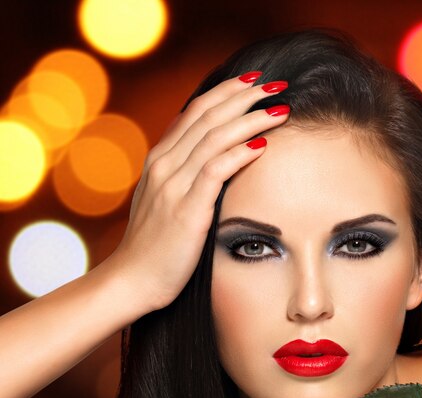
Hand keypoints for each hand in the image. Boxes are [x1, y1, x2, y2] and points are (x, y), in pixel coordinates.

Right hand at [105, 74, 289, 311]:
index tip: (254, 83)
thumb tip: (206, 154)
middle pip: (207, 116)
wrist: (133, 280)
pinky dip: (239, 154)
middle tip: (276, 85)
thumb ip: (181, 175)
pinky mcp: (186, 210)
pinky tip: (262, 144)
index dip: (226, 93)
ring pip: (214, 137)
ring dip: (250, 120)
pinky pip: (215, 171)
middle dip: (244, 96)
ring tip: (280, 110)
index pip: (195, 112)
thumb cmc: (154, 246)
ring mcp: (173, 186)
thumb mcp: (162, 201)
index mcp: (160, 160)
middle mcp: (164, 165)